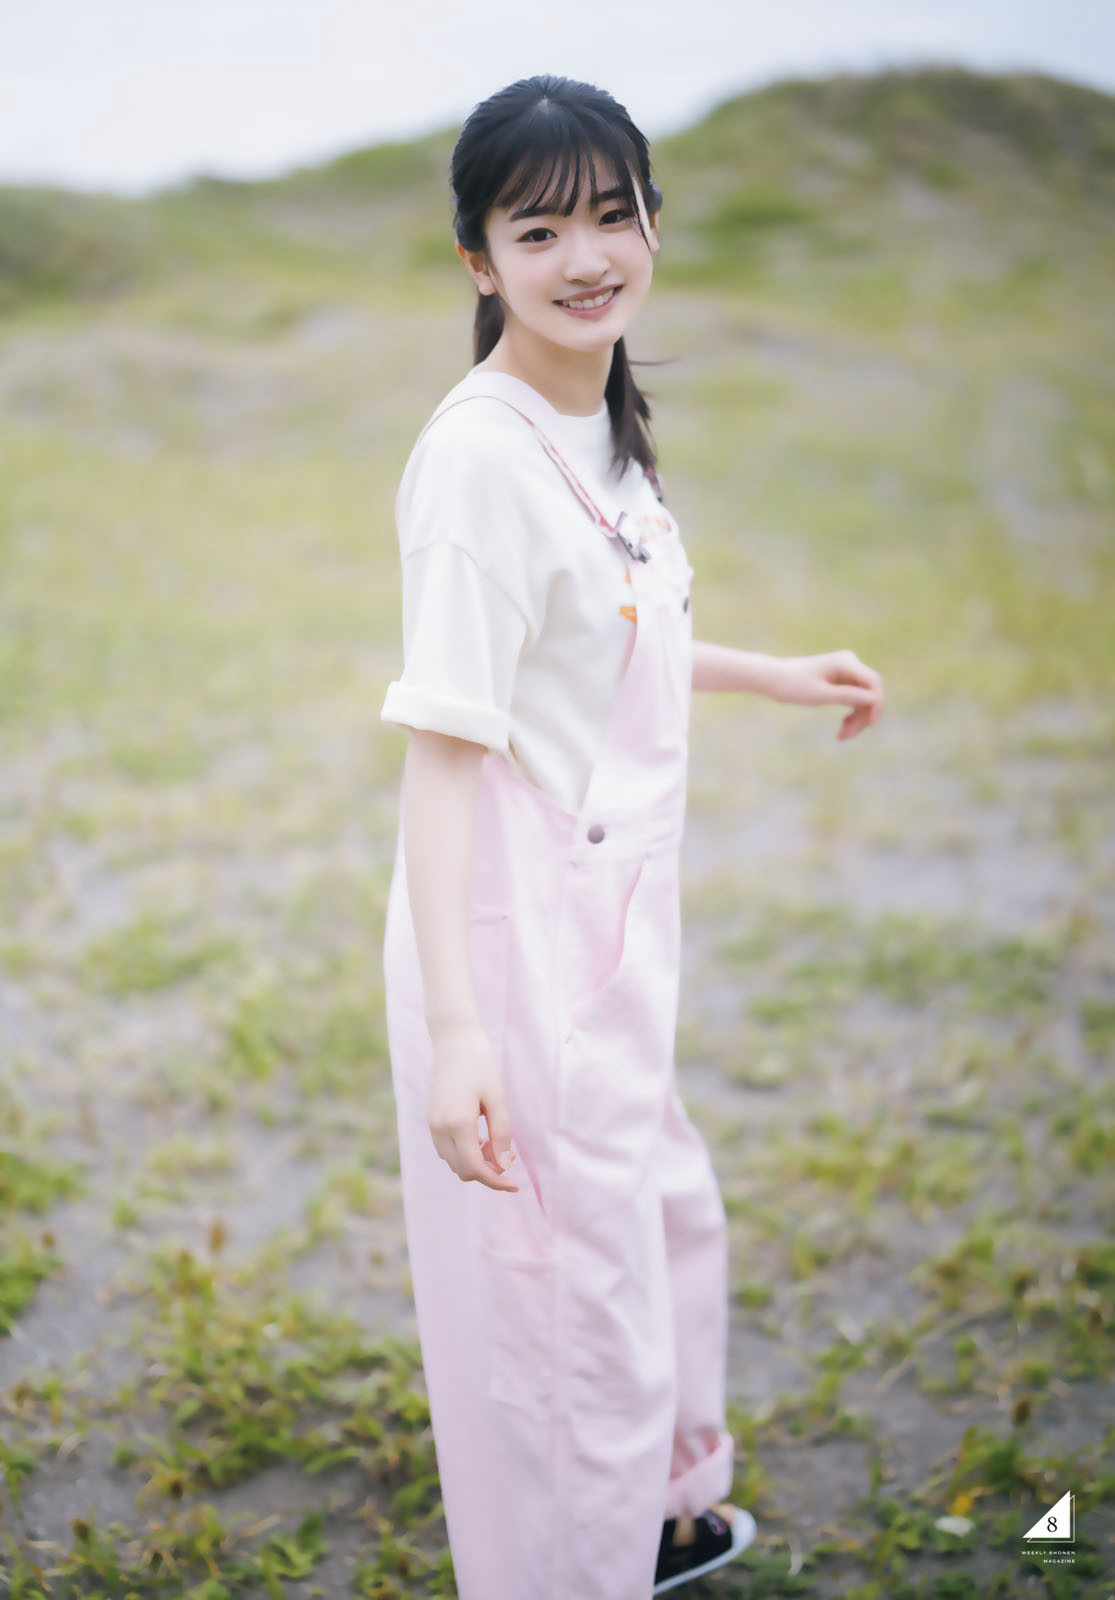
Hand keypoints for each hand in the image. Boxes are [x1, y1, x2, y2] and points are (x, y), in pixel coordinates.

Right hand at [426, 1018, 518, 1191]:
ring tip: (493, 1142)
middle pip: (463, 1171)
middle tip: (507, 1156)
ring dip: (474, 1162)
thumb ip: (501, 1134)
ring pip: (453, 1163)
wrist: (453, 1042)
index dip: (496, 1181)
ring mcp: (432, 1125)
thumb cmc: (480, 1066)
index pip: (475, 1168)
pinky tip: (479, 1137)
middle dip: (487, 1172)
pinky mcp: (430, 1120)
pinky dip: (463, 1152)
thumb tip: (503, 1165)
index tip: (514, 1185)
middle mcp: (440, 1128)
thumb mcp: (497, 1099)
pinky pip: (446, 1150)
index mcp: (458, 1124)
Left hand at [767, 649, 884, 740]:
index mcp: (846, 662)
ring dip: (857, 718)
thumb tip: (873, 699)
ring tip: (842, 736)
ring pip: (864, 699)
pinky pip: (855, 699)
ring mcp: (846, 671)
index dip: (877, 703)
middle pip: (870, 692)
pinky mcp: (842, 680)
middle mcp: (850, 663)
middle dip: (863, 715)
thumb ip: (847, 696)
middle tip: (847, 736)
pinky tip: (842, 729)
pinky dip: (851, 714)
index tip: (871, 724)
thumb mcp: (820, 694)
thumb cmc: (793, 685)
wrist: (773, 679)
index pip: (874, 682)